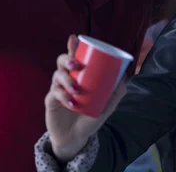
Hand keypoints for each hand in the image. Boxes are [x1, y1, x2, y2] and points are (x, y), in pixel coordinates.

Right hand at [45, 35, 126, 161]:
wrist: (76, 138)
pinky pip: (54, 93)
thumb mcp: (106, 106)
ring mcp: (56, 89)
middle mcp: (65, 79)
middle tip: (76, 65)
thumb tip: (124, 77)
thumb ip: (116, 93)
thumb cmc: (89, 118)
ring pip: (57, 75)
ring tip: (77, 89)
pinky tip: (71, 102)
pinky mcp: (50, 101)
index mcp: (77, 76)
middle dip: (67, 59)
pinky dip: (63, 96)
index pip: (73, 57)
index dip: (71, 46)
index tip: (74, 38)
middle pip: (61, 62)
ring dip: (67, 79)